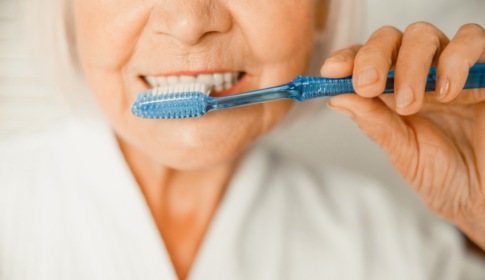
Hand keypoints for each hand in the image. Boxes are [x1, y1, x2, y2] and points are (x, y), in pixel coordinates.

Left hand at [321, 23, 484, 248]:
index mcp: (393, 92)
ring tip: (410, 103)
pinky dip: (456, 59)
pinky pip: (473, 40)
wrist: (483, 198)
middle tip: (367, 86)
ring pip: (424, 35)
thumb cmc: (446, 178)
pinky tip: (449, 93)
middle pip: (390, 39)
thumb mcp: (403, 152)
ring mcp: (453, 69)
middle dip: (373, 58)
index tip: (331, 71)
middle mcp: (420, 75)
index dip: (347, 58)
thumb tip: (337, 97)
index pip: (365, 60)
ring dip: (410, 63)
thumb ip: (375, 123)